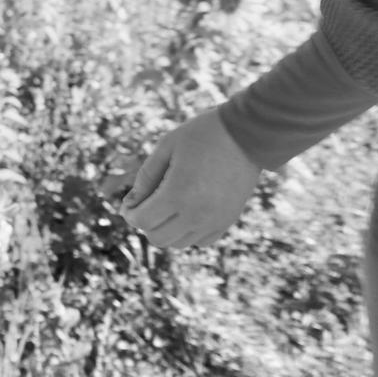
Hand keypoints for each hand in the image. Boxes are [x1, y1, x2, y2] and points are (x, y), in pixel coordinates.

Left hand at [120, 108, 259, 247]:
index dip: (130, 213)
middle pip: (158, 238)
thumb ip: (146, 175)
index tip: (129, 202)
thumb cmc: (204, 134)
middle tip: (147, 202)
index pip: (142, 221)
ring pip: (178, 243)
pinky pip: (200, 241)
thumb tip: (132, 202)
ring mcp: (214, 221)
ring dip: (166, 229)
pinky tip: (186, 211)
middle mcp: (196, 214)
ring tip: (167, 204)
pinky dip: (188, 232)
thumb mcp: (167, 146)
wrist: (248, 133)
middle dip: (146, 222)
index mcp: (177, 194)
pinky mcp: (228, 220)